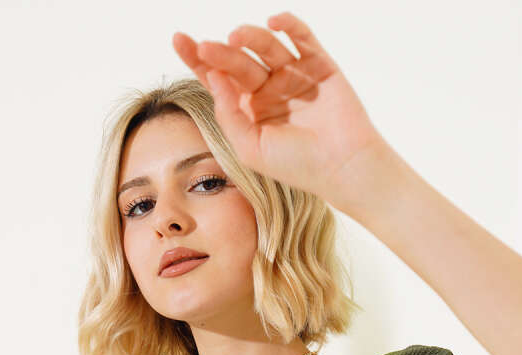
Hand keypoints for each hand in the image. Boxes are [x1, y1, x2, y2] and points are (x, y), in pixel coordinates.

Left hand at [172, 12, 381, 210]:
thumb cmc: (297, 165)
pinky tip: (273, 22)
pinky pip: (301, 37)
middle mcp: (269, 90)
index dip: (199, 60)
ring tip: (236, 37)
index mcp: (249, 110)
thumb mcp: (250, 148)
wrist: (342, 166)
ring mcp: (294, 75)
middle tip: (206, 47)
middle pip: (239, 62)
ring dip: (250, 37)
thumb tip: (213, 76)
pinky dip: (289, 25)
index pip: (219, 80)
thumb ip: (228, 115)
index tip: (180, 39)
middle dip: (221, 53)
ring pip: (266, 46)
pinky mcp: (319, 64)